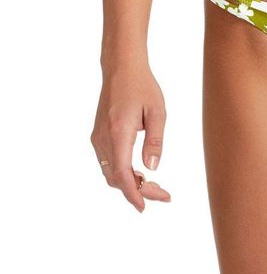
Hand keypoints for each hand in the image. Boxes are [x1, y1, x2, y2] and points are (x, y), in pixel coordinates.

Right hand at [90, 60, 171, 211]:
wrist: (121, 67)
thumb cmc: (142, 86)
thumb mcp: (157, 111)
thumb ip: (155, 140)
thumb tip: (152, 168)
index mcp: (118, 133)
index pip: (122, 174)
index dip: (133, 194)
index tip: (145, 206)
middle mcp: (103, 138)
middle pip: (116, 178)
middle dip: (137, 191)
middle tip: (162, 194)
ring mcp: (98, 137)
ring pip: (109, 172)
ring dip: (129, 183)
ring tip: (153, 185)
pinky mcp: (98, 135)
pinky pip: (106, 162)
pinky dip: (121, 173)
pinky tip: (138, 172)